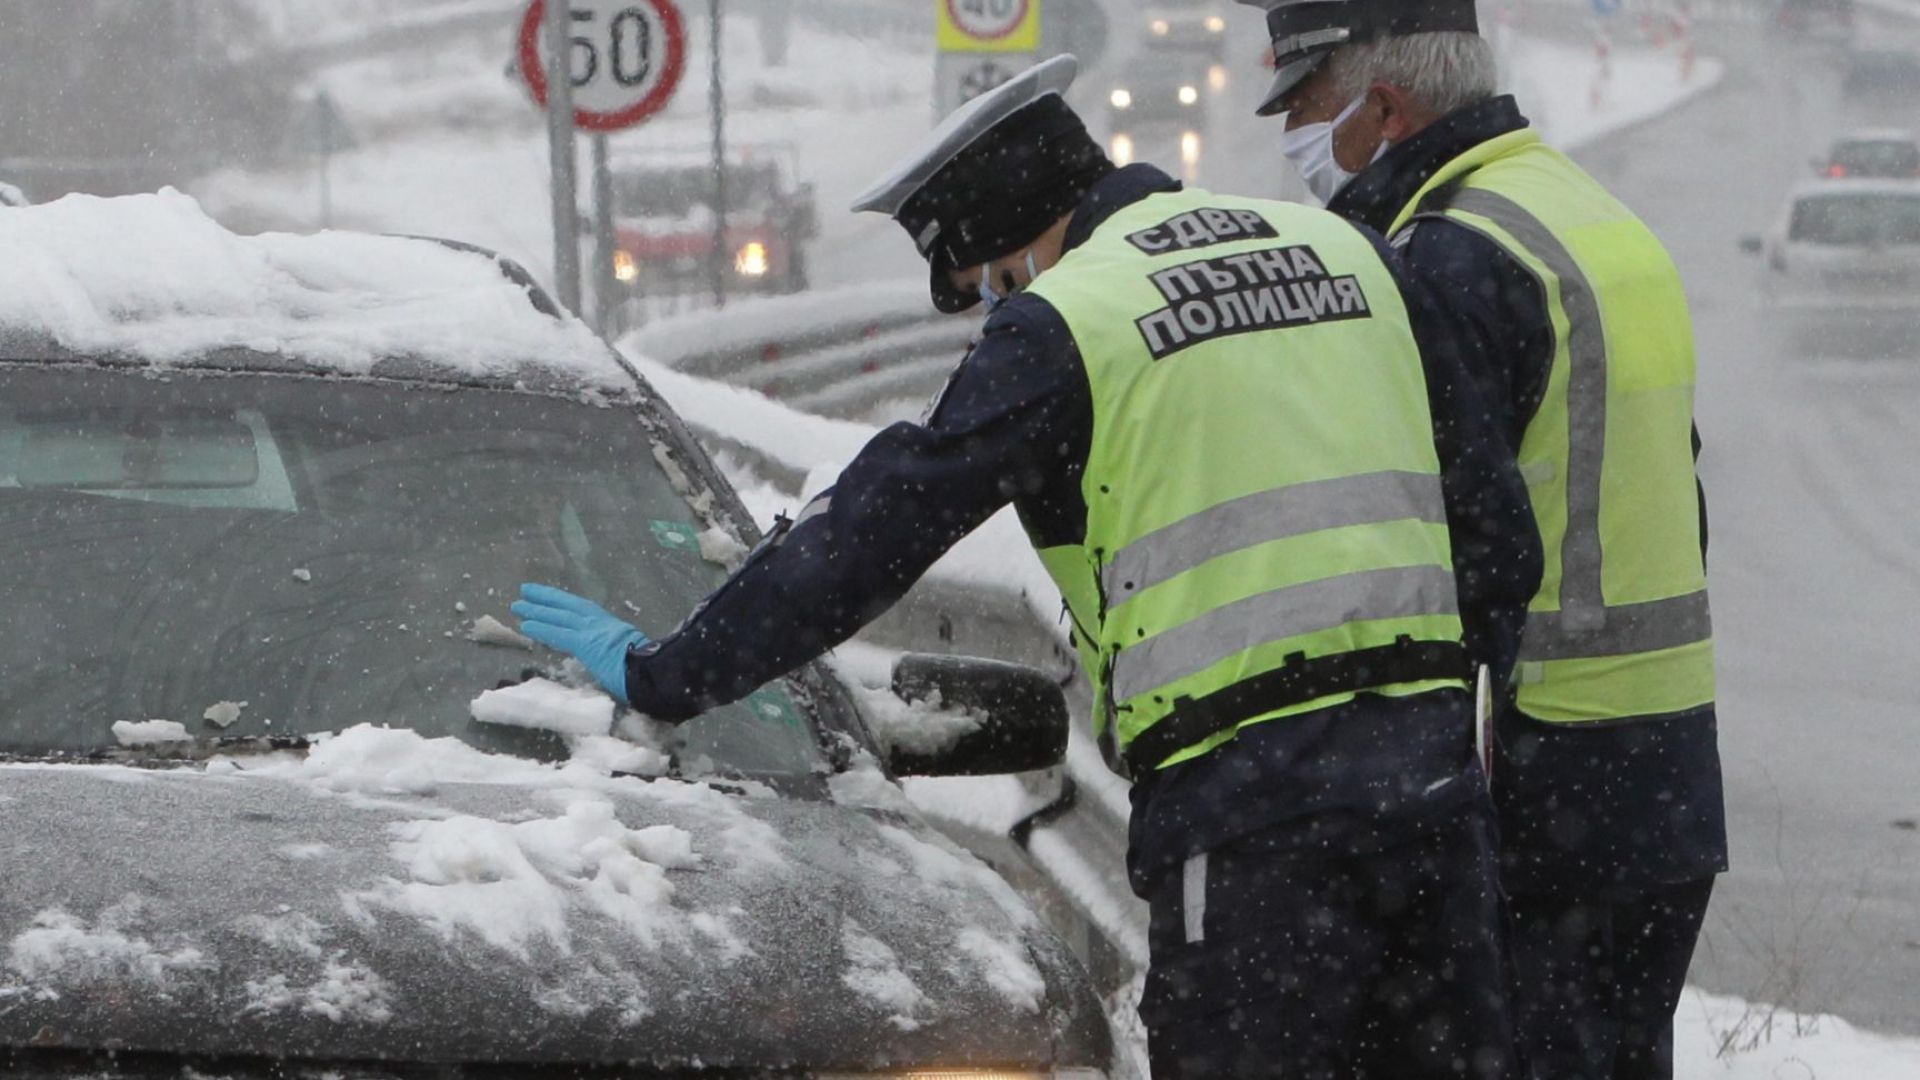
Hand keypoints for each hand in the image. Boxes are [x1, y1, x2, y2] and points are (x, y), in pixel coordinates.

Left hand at [511, 584, 650, 704]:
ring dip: (537, 610)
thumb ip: (617, 654)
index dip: (564, 603)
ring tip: (517, 605)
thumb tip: (611, 661)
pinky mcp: (587, 644)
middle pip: (569, 607)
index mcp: (613, 627)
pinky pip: (559, 634)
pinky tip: (525, 625)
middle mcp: (602, 624)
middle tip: (525, 592)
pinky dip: (542, 628)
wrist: (656, 674)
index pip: (583, 611)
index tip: (549, 597)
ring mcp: (594, 632)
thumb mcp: (632, 656)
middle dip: (547, 599)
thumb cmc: (649, 672)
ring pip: (560, 617)